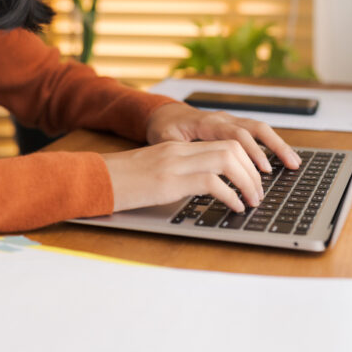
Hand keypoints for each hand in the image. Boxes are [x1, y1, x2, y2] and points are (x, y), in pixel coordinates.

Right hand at [101, 140, 266, 212]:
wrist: (92, 179)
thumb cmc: (120, 183)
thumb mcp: (154, 175)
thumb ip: (179, 176)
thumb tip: (206, 190)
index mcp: (176, 148)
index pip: (222, 143)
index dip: (246, 160)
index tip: (254, 180)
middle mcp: (179, 151)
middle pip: (231, 147)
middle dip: (253, 171)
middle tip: (259, 193)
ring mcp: (175, 163)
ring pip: (228, 159)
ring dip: (247, 181)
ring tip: (252, 200)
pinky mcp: (169, 180)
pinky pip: (212, 182)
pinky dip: (230, 195)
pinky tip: (233, 207)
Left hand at [145, 102, 301, 171]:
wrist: (164, 114)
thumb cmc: (164, 128)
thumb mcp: (164, 140)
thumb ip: (177, 151)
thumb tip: (188, 166)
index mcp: (208, 123)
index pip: (236, 135)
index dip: (252, 152)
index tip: (263, 169)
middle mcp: (223, 119)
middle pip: (255, 128)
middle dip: (275, 147)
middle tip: (290, 165)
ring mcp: (230, 121)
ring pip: (260, 129)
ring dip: (279, 145)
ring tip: (295, 163)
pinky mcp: (233, 127)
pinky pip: (256, 133)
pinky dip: (271, 144)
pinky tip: (283, 159)